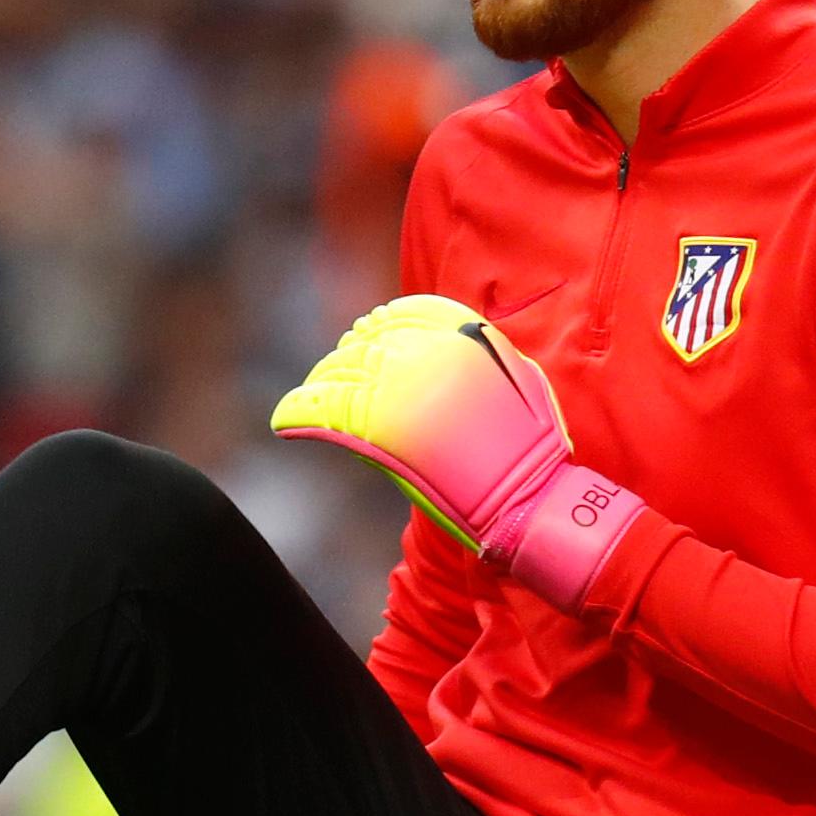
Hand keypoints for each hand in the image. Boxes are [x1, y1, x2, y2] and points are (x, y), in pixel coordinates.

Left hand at [271, 293, 646, 608]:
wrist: (526, 499)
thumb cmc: (531, 453)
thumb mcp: (517, 378)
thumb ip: (480, 352)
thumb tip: (457, 343)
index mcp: (460, 332)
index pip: (400, 316)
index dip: (377, 331)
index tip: (364, 344)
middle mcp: (424, 350)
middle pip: (365, 343)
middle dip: (347, 360)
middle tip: (333, 376)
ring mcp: (397, 385)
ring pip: (337, 373)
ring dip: (322, 386)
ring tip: (311, 400)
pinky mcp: (374, 426)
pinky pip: (318, 408)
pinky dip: (295, 412)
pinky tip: (284, 422)